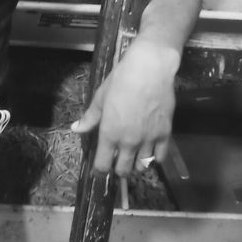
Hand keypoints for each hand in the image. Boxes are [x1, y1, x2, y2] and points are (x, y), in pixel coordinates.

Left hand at [72, 38, 179, 176]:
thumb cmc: (121, 80)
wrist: (149, 70)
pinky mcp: (165, 134)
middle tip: (117, 161)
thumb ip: (90, 118)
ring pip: (142, 166)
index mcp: (110, 133)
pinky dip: (154, 158)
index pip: (103, 165)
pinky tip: (150, 151)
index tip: (99, 170)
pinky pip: (160, 157)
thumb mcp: (101, 97)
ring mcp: (148, 140)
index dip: (100, 171)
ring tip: (133, 156)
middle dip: (118, 169)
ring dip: (136, 164)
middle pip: (123, 170)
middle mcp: (128, 142)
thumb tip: (76, 129)